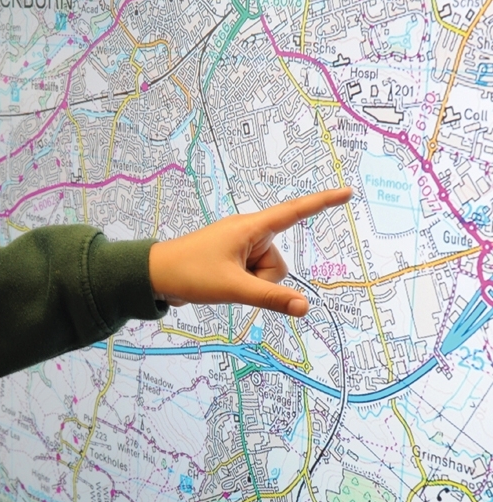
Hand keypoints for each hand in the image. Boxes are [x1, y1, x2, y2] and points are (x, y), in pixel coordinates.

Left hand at [148, 187, 352, 316]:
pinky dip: (243, 286)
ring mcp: (240, 248)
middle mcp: (248, 234)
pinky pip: (253, 278)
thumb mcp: (233, 287)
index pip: (294, 213)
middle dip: (262, 280)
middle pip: (277, 264)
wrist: (155, 277)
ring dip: (250, 286)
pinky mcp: (233, 261)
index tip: (347, 193)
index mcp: (250, 228)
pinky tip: (219, 284)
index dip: (322, 203)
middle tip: (230, 281)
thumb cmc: (190, 273)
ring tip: (221, 282)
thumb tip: (304, 308)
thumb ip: (270, 298)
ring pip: (266, 275)